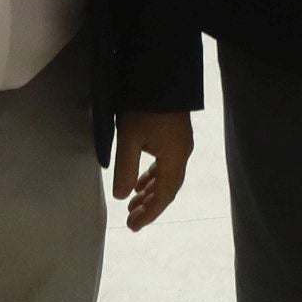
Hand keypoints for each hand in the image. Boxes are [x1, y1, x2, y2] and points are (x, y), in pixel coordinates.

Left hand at [111, 110, 192, 228]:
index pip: (164, 195)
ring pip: (166, 176)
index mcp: (174, 158)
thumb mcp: (129, 138)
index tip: (135, 226)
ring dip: (150, 191)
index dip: (150, 213)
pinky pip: (165, 164)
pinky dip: (153, 176)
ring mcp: (179, 143)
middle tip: (132, 220)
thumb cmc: (144, 107)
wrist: (160, 74)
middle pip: (167, 188)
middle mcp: (181, 153)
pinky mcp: (173, 134)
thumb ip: (125, 169)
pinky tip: (141, 179)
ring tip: (134, 203)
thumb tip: (120, 196)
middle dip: (150, 206)